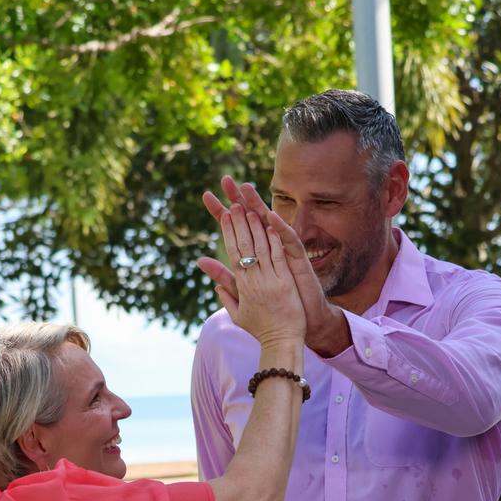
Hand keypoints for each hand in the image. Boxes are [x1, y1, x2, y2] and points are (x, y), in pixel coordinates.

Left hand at [202, 176, 349, 355]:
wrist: (300, 320)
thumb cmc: (273, 303)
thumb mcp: (243, 288)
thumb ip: (224, 274)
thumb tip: (200, 261)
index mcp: (254, 252)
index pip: (234, 228)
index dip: (221, 213)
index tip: (206, 196)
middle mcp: (268, 245)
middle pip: (250, 218)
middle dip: (237, 199)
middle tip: (225, 180)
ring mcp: (284, 250)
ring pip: (270, 223)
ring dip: (258, 206)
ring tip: (246, 189)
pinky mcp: (298, 259)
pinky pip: (289, 240)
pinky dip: (280, 228)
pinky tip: (270, 216)